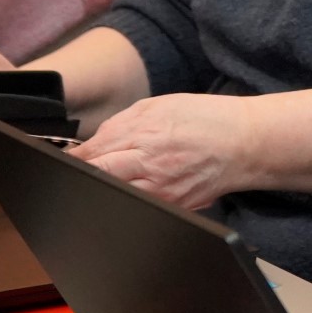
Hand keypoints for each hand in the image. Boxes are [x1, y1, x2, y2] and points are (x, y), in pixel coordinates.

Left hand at [74, 93, 261, 209]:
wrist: (246, 143)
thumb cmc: (207, 119)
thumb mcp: (161, 106)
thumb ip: (123, 123)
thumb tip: (93, 143)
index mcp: (146, 135)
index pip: (94, 153)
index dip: (74, 158)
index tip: (65, 160)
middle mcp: (151, 166)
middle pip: (99, 177)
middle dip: (84, 174)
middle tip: (76, 172)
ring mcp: (162, 191)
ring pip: (116, 196)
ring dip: (105, 188)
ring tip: (106, 179)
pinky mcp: (174, 206)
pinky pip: (141, 205)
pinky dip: (130, 197)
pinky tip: (131, 188)